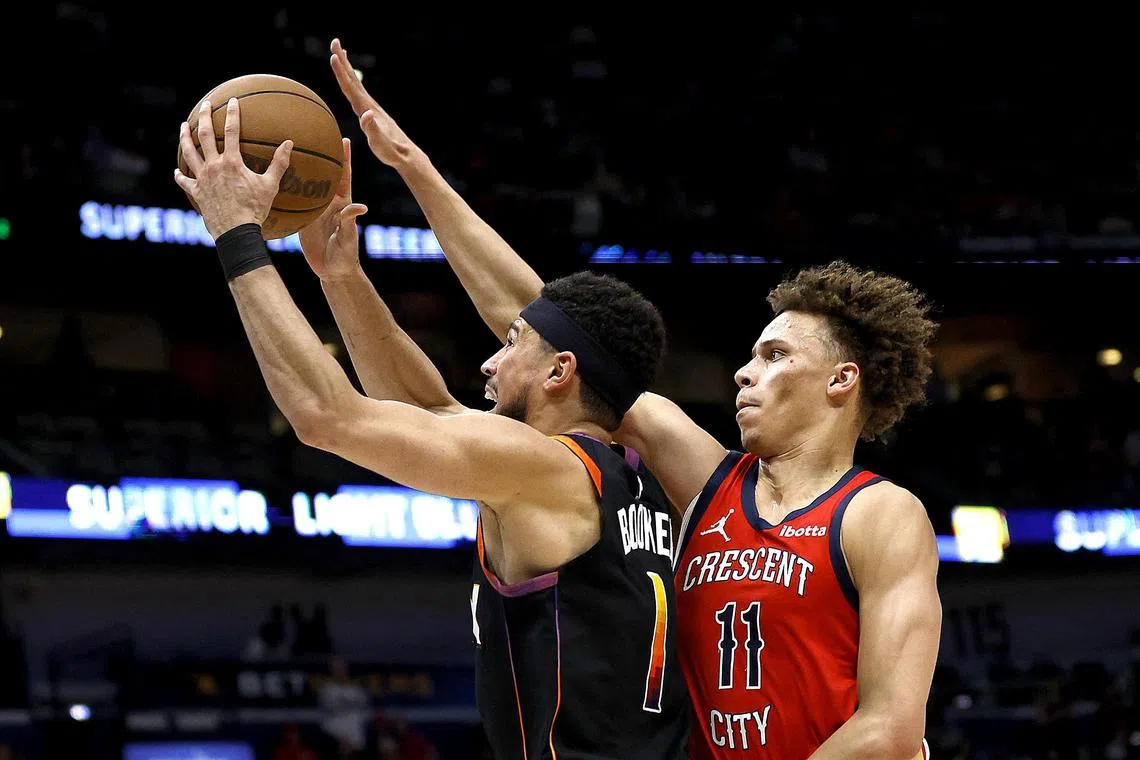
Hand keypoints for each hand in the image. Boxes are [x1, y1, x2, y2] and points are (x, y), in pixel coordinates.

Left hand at [174, 98, 292, 239]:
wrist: (236, 232)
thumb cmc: (255, 209)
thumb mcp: (270, 186)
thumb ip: (279, 163)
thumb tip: (289, 143)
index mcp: (232, 162)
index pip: (231, 131)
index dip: (232, 114)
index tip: (232, 101)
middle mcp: (213, 166)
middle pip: (204, 135)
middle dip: (204, 117)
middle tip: (205, 105)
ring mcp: (202, 179)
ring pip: (189, 153)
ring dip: (184, 137)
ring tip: (182, 127)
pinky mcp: (196, 192)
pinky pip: (184, 181)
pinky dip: (180, 175)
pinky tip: (178, 170)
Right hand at [298, 137, 368, 281]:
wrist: (331, 271)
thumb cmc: (345, 255)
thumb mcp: (348, 239)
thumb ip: (351, 223)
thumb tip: (361, 208)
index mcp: (342, 204)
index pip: (344, 177)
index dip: (345, 158)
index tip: (345, 139)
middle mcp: (328, 202)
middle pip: (323, 174)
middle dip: (320, 155)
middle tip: (312, 134)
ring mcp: (315, 209)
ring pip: (306, 184)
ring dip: (299, 168)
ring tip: (288, 148)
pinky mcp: (302, 219)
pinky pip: (293, 201)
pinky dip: (286, 190)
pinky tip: (274, 178)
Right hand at [329, 38, 419, 168]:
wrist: (405, 155)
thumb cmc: (391, 151)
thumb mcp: (380, 143)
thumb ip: (372, 129)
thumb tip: (366, 114)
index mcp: (367, 109)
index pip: (351, 88)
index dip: (341, 72)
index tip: (333, 56)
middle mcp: (369, 105)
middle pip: (353, 79)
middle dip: (343, 61)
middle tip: (335, 41)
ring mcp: (371, 107)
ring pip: (356, 83)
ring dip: (347, 67)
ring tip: (340, 52)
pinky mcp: (372, 112)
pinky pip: (359, 92)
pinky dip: (353, 81)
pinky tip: (351, 80)